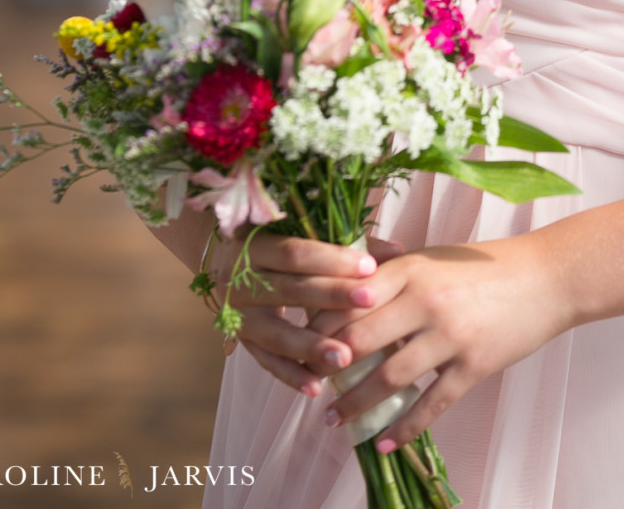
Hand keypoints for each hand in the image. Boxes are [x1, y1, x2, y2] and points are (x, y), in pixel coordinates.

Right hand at [212, 233, 402, 397]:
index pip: (295, 252)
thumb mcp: (302, 234)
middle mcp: (241, 279)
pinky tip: (316, 388)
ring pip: (276, 333)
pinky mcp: (241, 341)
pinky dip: (291, 375)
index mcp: (254, 244)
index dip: (332, 260)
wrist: (225, 260)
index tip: (369, 267)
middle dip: (332, 296)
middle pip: (290, 289)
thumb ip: (347, 242)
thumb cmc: (278, 244)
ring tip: (345, 358)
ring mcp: (238, 314)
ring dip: (311, 346)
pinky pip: (266, 362)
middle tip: (370, 302)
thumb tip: (399, 251)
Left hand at [322, 236, 569, 447]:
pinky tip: (383, 442)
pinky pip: (431, 404)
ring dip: (356, 404)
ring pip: (389, 378)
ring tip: (334, 420)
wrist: (546, 276)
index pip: (348, 299)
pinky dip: (403, 428)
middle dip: (328, 368)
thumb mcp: (433, 256)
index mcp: (410, 269)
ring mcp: (450, 335)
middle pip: (359, 340)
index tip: (301, 343)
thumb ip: (393, 270)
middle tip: (308, 387)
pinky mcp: (474, 365)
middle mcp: (425, 300)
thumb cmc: (484, 264)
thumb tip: (347, 285)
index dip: (319, 324)